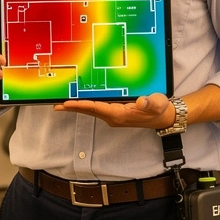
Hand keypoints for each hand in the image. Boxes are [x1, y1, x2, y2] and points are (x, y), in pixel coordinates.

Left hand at [54, 93, 174, 129]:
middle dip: (73, 108)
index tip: (67, 104)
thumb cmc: (160, 109)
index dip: (81, 105)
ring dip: (77, 107)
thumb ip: (149, 103)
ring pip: (92, 111)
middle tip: (56, 106)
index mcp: (120, 114)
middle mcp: (114, 117)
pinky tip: (80, 102)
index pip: (96, 108)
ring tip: (62, 104)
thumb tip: (140, 103)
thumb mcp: (157, 103)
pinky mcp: (115, 113)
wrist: (164, 117)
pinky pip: (97, 109)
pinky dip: (86, 105)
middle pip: (89, 112)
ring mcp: (114, 116)